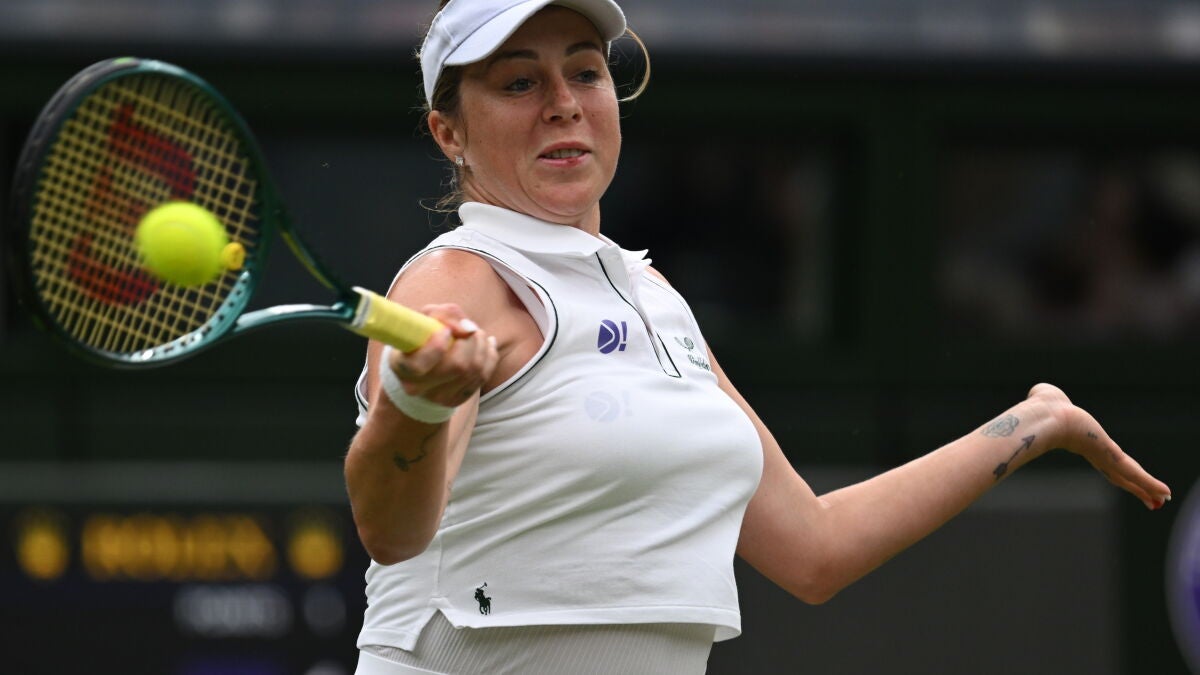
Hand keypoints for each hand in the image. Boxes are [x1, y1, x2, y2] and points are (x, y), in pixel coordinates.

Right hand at [385, 304, 498, 407]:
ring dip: (482, 345)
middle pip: (457, 366)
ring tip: (477, 333)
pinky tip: (486, 344)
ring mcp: (440, 397)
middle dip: (470, 341)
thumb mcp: (423, 320)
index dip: (437, 346)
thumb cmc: (421, 338)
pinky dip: (490, 355)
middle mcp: (419, 388)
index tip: (445, 331)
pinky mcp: (458, 399)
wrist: (420, 369)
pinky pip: (483, 376)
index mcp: (403, 368)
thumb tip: (468, 328)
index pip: (419, 365)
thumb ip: (443, 315)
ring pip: (474, 370)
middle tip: (470, 328)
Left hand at [1027, 383, 1171, 510]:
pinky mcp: (1110, 458)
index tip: (1126, 479)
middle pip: (1119, 474)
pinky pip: (1133, 473)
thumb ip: (1051, 399)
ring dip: (1147, 488)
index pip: (1106, 461)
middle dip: (1136, 487)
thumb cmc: (1043, 406)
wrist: (1046, 417)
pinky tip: (1164, 494)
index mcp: (1085, 442)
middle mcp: (1095, 453)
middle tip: (1151, 501)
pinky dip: (1150, 484)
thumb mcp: (1052, 402)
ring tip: (1161, 500)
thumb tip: (1040, 394)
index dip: (1117, 470)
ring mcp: (1102, 457)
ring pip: (1128, 476)